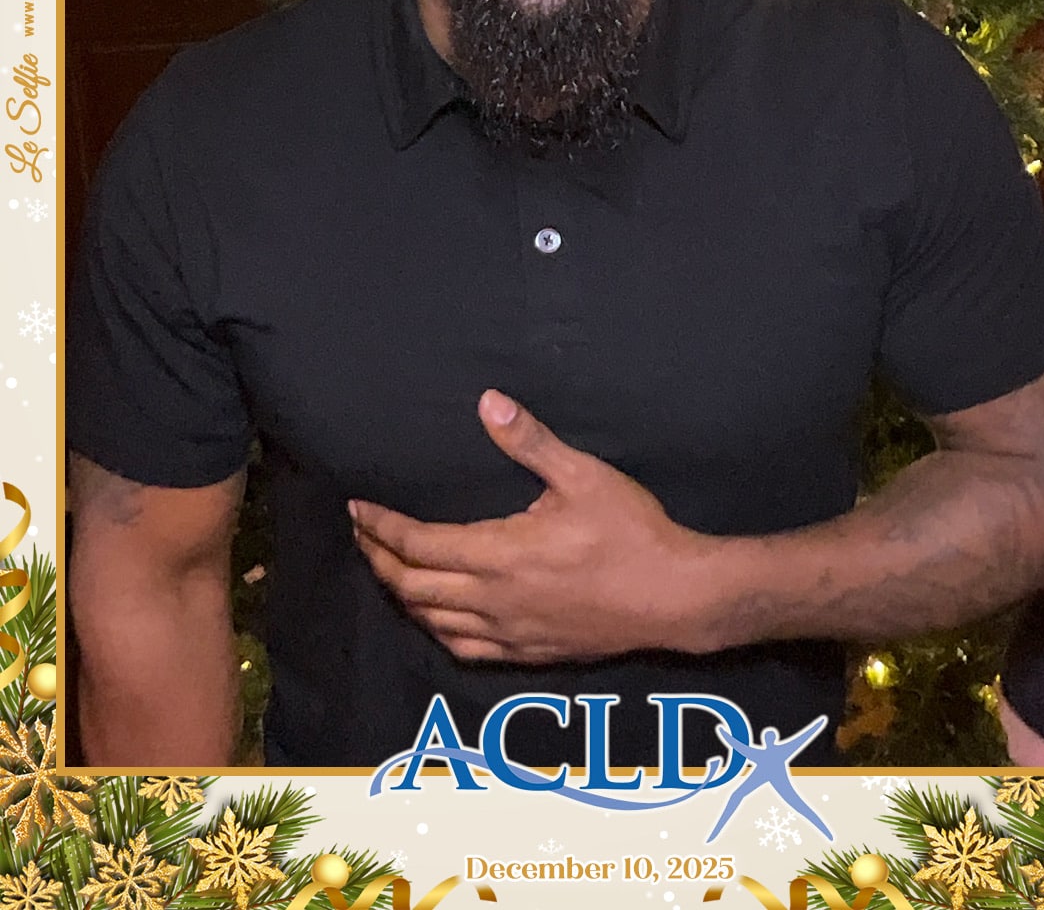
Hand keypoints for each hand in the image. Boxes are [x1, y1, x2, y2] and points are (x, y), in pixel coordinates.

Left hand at [349, 390, 713, 663]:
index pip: (419, 544)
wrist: (675, 598)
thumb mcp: (583, 475)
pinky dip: (437, 630)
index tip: (358, 509)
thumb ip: (530, 442)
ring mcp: (510, 632)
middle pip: (413, 587)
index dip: (382, 527)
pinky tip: (438, 620)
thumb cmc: (631, 533)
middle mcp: (493, 600)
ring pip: (433, 622)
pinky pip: (465, 649)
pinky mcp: (530, 652)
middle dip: (379, 560)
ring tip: (390, 570)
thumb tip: (488, 403)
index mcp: (499, 554)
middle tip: (363, 535)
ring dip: (403, 596)